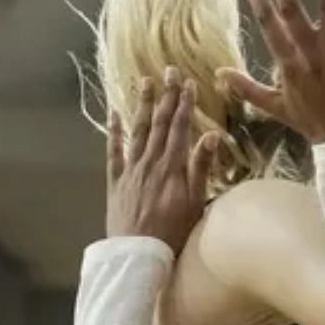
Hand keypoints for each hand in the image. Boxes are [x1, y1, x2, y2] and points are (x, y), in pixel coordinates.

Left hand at [105, 68, 222, 251]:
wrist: (139, 253)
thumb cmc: (174, 231)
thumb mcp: (196, 201)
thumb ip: (201, 167)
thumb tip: (211, 135)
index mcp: (172, 166)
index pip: (179, 128)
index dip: (184, 104)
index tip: (188, 82)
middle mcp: (150, 162)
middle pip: (158, 124)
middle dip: (165, 96)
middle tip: (168, 71)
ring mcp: (131, 170)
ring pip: (137, 131)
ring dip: (142, 105)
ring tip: (144, 82)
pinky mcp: (117, 181)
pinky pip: (114, 151)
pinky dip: (114, 131)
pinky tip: (114, 113)